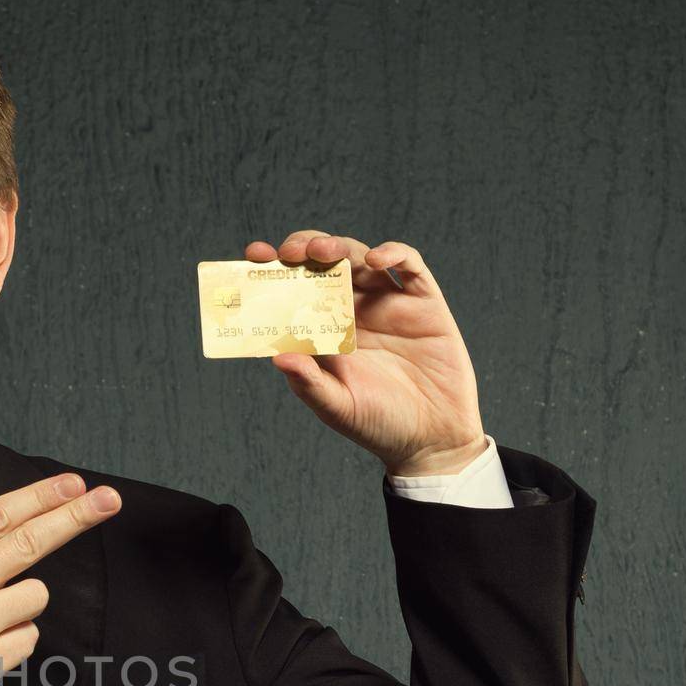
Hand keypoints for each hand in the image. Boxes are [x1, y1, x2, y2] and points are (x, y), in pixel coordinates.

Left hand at [245, 229, 485, 475]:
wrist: (431, 439)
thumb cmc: (378, 425)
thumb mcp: (337, 408)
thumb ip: (309, 383)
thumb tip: (276, 356)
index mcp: (324, 332)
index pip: (294, 291)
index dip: (274, 270)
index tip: (254, 257)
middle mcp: (352, 311)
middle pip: (323, 264)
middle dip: (303, 249)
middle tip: (288, 252)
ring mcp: (387, 303)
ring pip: (359, 257)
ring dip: (339, 247)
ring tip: (323, 251)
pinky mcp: (424, 303)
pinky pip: (410, 266)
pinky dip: (394, 254)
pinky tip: (376, 261)